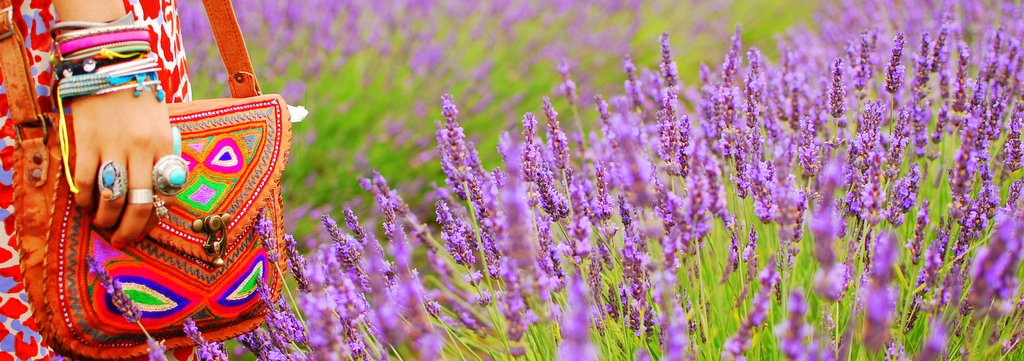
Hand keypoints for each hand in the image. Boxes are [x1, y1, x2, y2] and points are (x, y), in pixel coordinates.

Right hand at [70, 89, 173, 246]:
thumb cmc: (139, 101)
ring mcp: (113, 145)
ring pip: (110, 198)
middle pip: (138, 203)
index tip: (145, 229)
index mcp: (164, 146)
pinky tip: (84, 204)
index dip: (154, 218)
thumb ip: (161, 156)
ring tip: (102, 223)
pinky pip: (84, 181)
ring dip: (105, 218)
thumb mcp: (161, 126)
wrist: (111, 68)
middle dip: (130, 230)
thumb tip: (158, 192)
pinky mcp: (86, 141)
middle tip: (122, 240)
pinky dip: (83, 199)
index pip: (165, 194)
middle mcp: (141, 149)